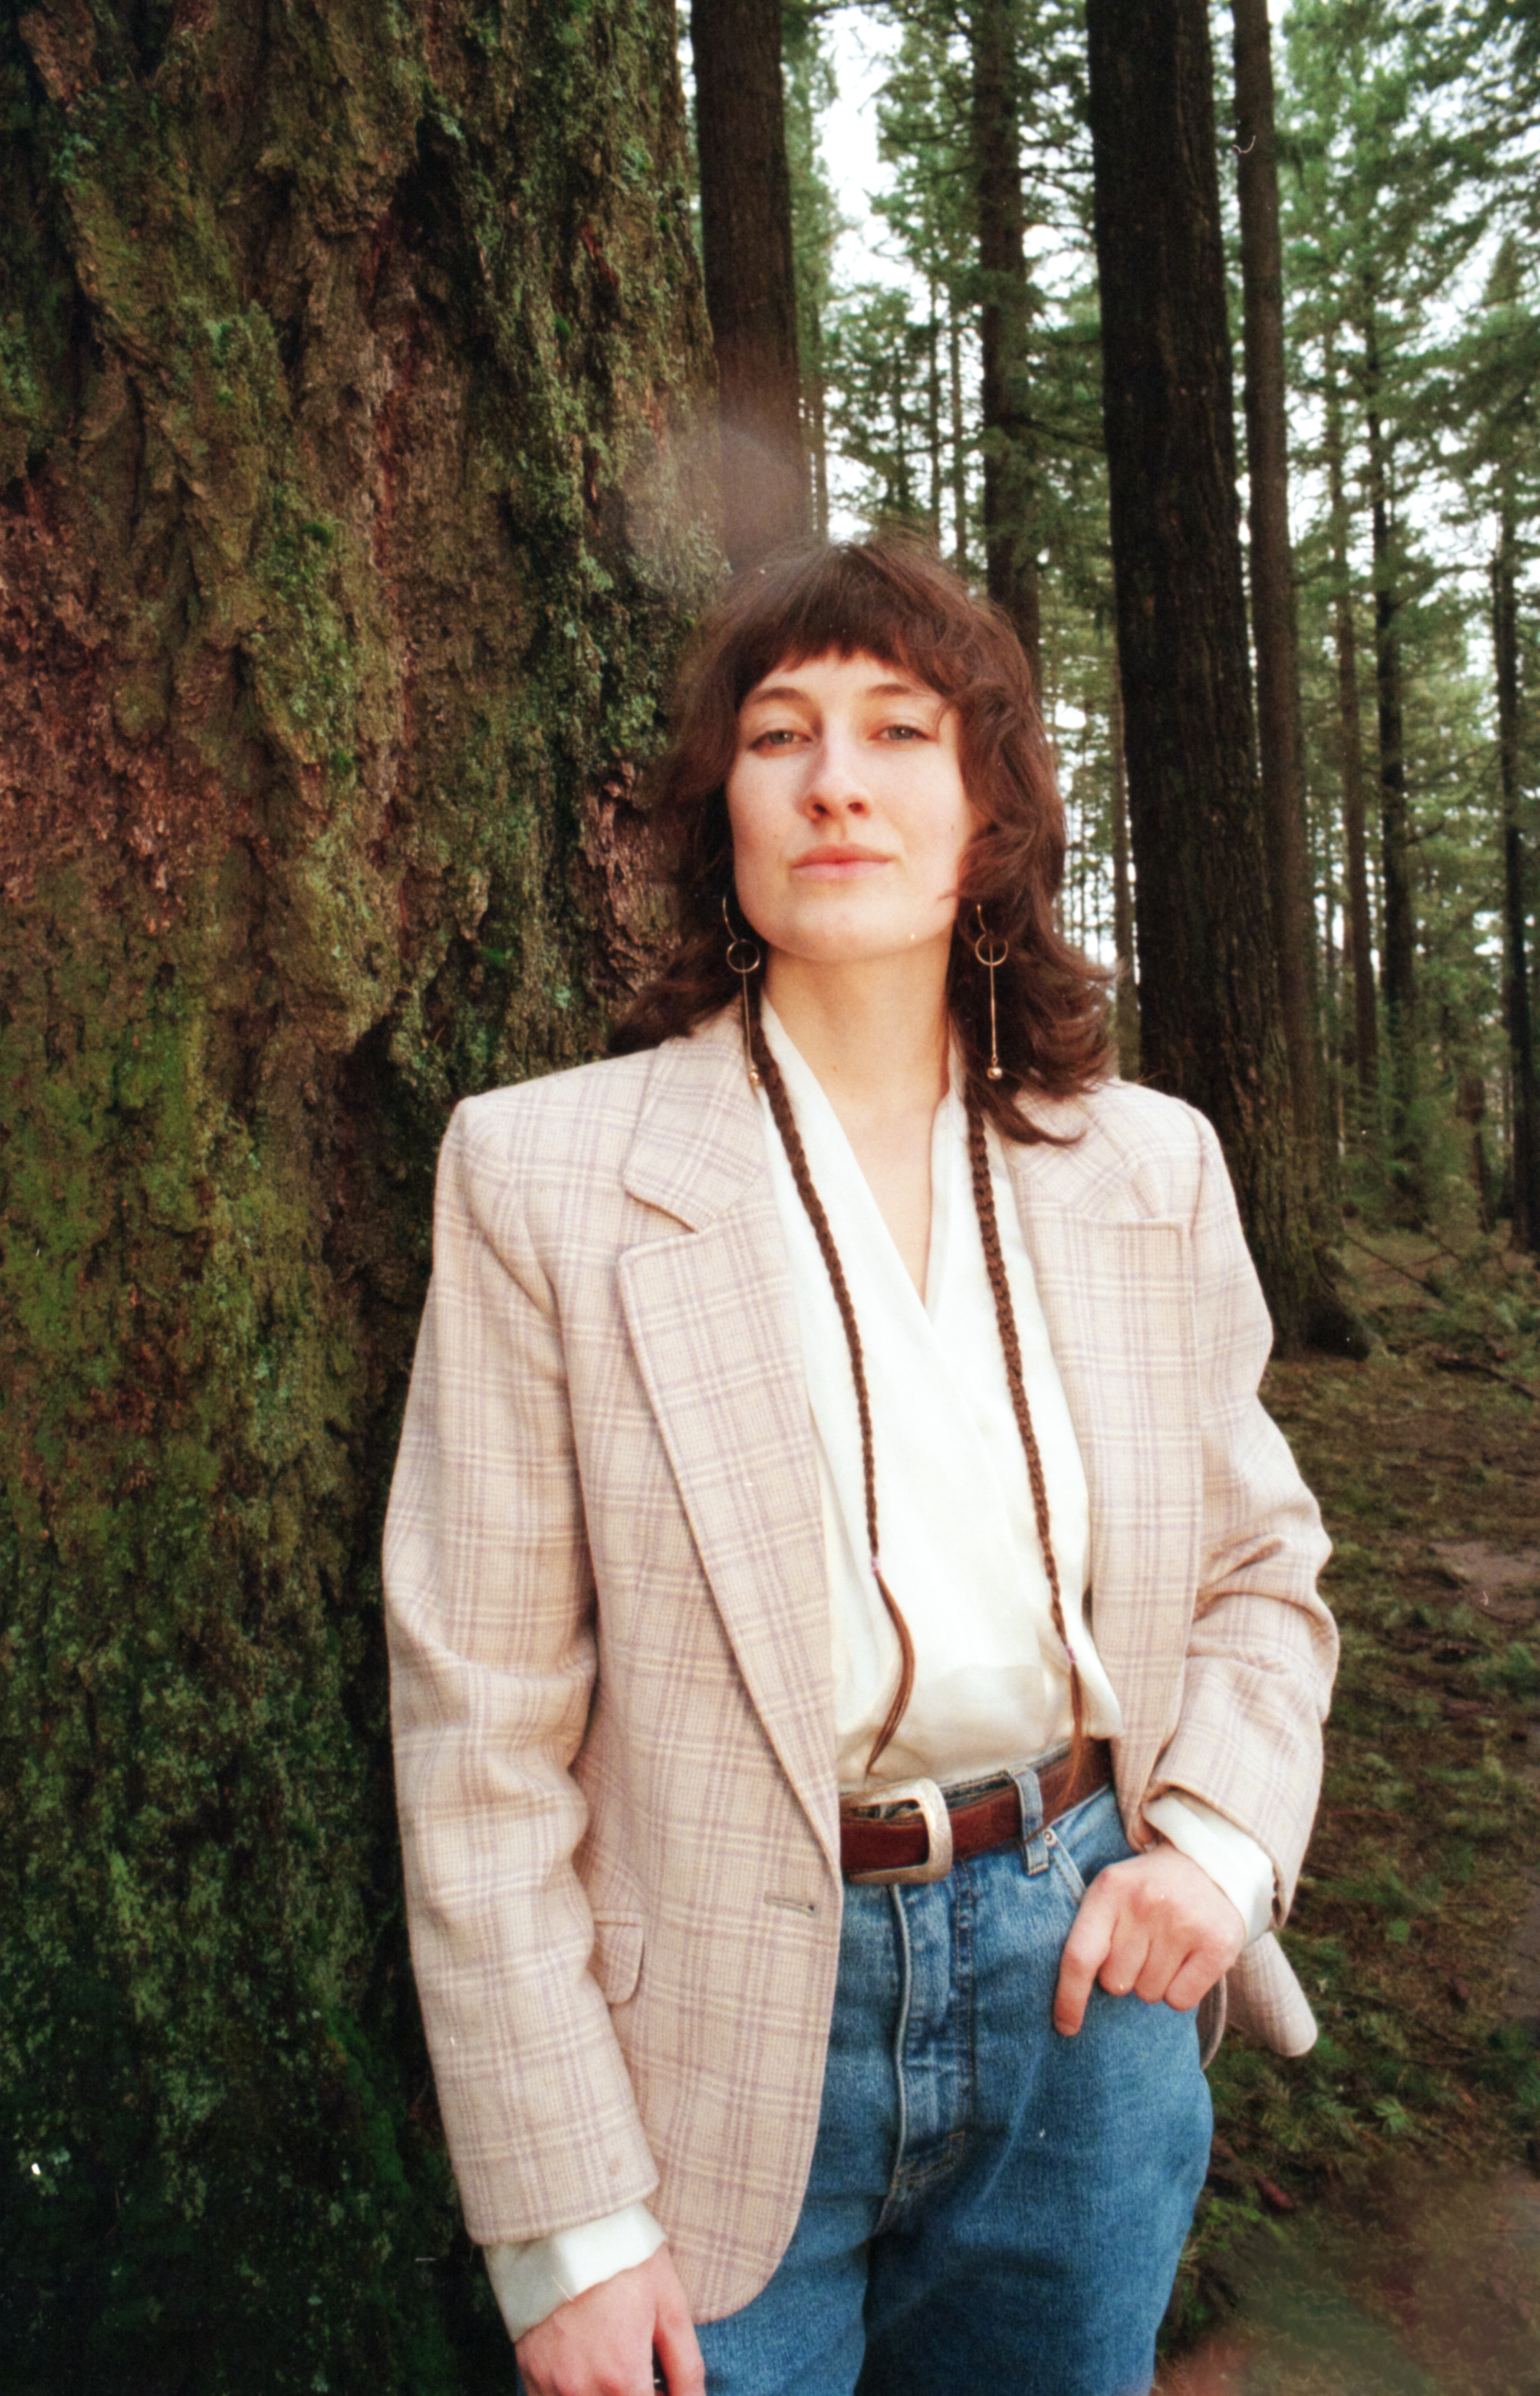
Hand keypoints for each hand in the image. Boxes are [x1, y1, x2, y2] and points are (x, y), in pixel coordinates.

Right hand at [514, 2246, 703, 2395]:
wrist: (565, 2222)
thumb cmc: (624, 2258)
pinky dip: (574, 2395)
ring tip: (616, 2370)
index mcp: (622, 2377)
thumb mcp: (670, 2305)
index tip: (663, 2386)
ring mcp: (550, 2384)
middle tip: (644, 2376)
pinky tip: (588, 2369)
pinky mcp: (529, 2372)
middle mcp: (582, 2390)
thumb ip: (686, 2368)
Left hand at [1052, 1842, 1245, 2036]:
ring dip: (1152, 1982)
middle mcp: (1146, 1903)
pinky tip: (1187, 1960)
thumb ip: (1090, 1935)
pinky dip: (1180, 1991)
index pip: (1080, 1957)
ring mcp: (1184, 1923)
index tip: (1066, 2028)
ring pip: (1148, 1994)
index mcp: (1110, 1889)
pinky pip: (1180, 2001)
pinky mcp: (1217, 1944)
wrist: (1210, 1864)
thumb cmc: (1148, 1890)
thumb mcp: (1112, 1893)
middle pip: (1115, 1983)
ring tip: (1166, 1947)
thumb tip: (1069, 2004)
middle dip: (1123, 1975)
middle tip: (1141, 1946)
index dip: (1069, 1999)